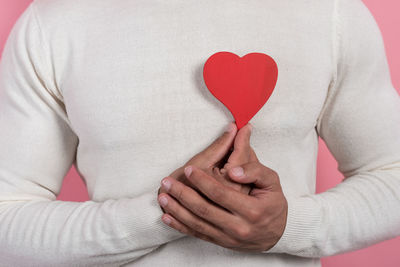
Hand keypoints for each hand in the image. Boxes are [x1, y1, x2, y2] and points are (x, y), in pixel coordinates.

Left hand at [157, 125, 287, 251]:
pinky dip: (180, 226)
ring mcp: (228, 237)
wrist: (278, 233)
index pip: (221, 194)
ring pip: (197, 224)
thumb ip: (254, 171)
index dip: (203, 181)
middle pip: (204, 209)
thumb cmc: (273, 203)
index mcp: (252, 210)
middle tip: (168, 181)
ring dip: (177, 209)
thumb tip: (233, 171)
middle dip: (183, 194)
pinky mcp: (221, 242)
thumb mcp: (272, 182)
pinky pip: (197, 234)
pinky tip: (167, 216)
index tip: (189, 169)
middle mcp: (238, 227)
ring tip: (163, 196)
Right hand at [158, 122, 250, 202]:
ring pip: (248, 172)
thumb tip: (233, 129)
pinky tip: (230, 162)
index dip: (242, 137)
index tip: (245, 125)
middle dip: (242, 147)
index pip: (242, 155)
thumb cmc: (182, 183)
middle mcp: (238, 196)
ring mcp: (239, 201)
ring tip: (231, 147)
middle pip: (249, 164)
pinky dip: (240, 168)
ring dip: (242, 157)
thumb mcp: (200, 161)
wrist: (173, 203)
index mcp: (230, 186)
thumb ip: (220, 146)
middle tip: (235, 135)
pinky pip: (245, 180)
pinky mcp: (237, 203)